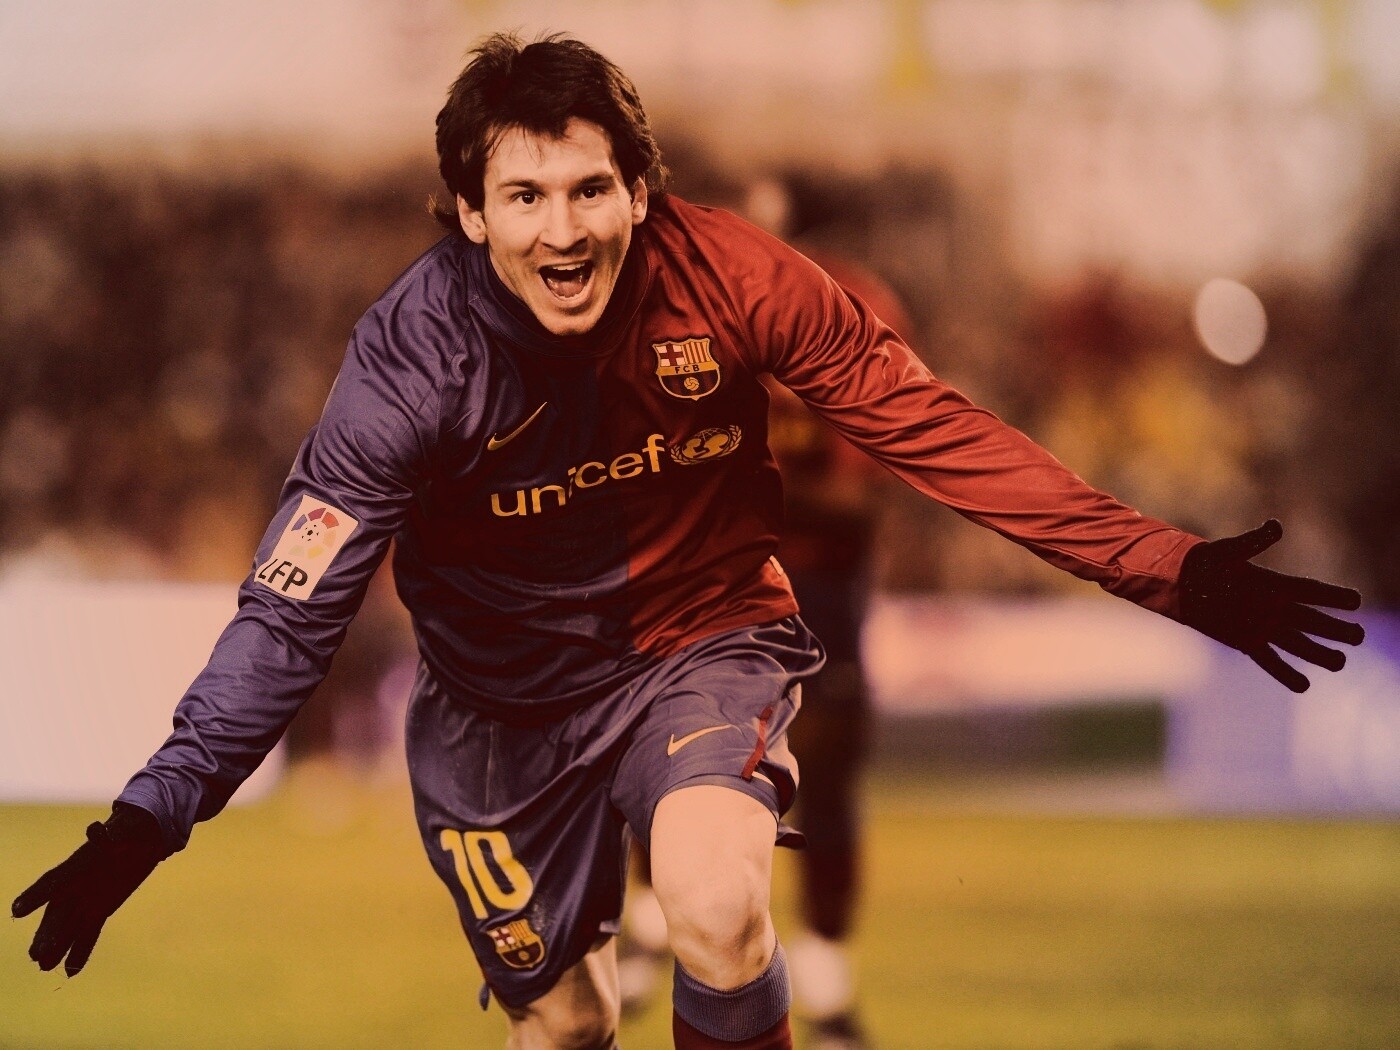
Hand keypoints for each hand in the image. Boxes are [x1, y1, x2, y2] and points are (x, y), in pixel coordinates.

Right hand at [12, 802, 167, 975]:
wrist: (142, 838)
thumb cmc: (130, 830)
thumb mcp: (124, 829)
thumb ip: (108, 836)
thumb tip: (94, 829)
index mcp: (76, 865)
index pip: (53, 881)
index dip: (36, 895)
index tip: (17, 910)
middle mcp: (74, 886)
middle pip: (57, 913)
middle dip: (47, 933)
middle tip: (36, 954)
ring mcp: (85, 901)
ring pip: (68, 928)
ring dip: (57, 947)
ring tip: (44, 966)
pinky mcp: (99, 912)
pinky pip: (88, 934)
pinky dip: (80, 952)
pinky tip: (71, 971)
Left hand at [1178, 519, 1364, 691]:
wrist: (1183, 581)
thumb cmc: (1206, 561)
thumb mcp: (1229, 550)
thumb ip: (1254, 541)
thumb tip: (1276, 526)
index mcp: (1275, 584)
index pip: (1311, 591)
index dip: (1332, 596)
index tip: (1355, 601)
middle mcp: (1275, 607)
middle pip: (1312, 620)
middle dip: (1336, 629)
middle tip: (1358, 636)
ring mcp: (1263, 626)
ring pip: (1297, 643)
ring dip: (1318, 653)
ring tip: (1340, 662)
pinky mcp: (1246, 642)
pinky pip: (1270, 660)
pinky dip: (1284, 673)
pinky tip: (1304, 686)